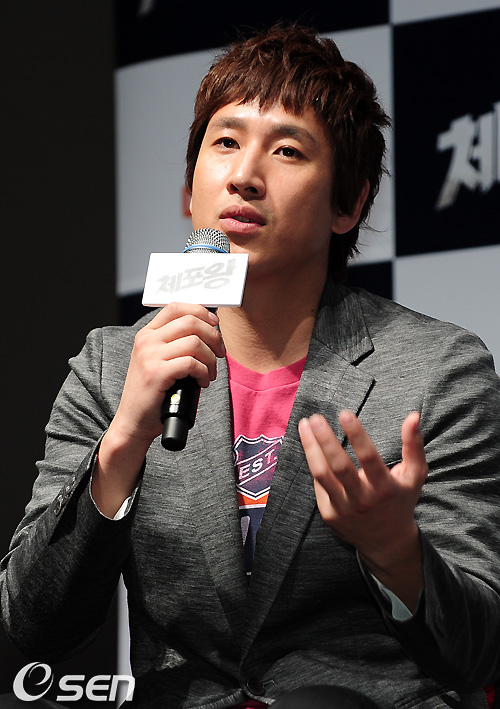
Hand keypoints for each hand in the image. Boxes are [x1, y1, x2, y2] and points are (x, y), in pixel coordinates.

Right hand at [111, 303, 225, 446]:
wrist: (134, 422)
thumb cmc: (153, 394)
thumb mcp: (159, 361)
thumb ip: (177, 344)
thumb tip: (210, 330)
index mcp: (147, 334)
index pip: (176, 307)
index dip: (201, 312)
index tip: (215, 325)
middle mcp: (146, 340)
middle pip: (191, 321)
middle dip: (213, 336)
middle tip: (220, 354)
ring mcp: (149, 356)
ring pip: (195, 342)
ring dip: (211, 359)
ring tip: (209, 374)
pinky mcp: (156, 373)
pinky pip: (192, 363)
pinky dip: (204, 373)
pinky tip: (202, 382)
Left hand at [298, 410, 427, 610]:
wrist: (386, 542)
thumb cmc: (400, 501)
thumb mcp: (415, 476)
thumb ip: (414, 445)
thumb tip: (413, 415)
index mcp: (384, 487)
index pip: (369, 457)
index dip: (357, 435)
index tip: (345, 414)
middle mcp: (363, 499)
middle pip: (339, 466)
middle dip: (324, 439)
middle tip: (315, 418)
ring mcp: (343, 508)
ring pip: (321, 474)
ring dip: (310, 448)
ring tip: (305, 426)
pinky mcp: (329, 514)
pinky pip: (319, 485)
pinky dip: (314, 464)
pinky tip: (312, 447)